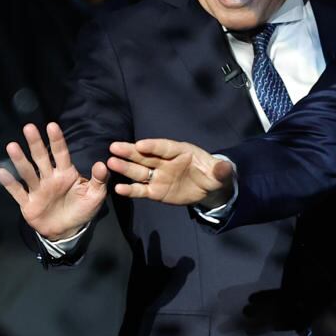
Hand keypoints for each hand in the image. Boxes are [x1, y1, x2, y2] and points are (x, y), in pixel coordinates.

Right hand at [0, 121, 108, 242]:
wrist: (67, 231)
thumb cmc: (82, 210)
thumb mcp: (95, 196)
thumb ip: (99, 180)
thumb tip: (102, 164)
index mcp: (66, 174)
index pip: (61, 154)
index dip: (57, 141)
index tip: (52, 126)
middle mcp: (49, 178)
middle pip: (41, 158)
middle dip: (35, 143)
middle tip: (29, 128)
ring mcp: (37, 190)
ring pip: (27, 172)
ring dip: (20, 160)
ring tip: (12, 146)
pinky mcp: (28, 203)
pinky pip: (18, 192)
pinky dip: (9, 183)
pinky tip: (1, 172)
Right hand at [104, 138, 235, 207]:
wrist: (209, 189)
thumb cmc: (213, 175)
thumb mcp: (221, 173)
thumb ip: (221, 170)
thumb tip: (225, 167)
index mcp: (180, 151)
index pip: (164, 147)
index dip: (153, 145)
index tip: (140, 144)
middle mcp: (165, 161)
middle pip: (146, 156)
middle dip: (130, 152)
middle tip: (114, 147)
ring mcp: (159, 176)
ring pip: (139, 171)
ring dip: (125, 168)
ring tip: (110, 163)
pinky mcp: (156, 191)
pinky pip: (141, 190)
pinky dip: (130, 190)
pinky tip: (118, 189)